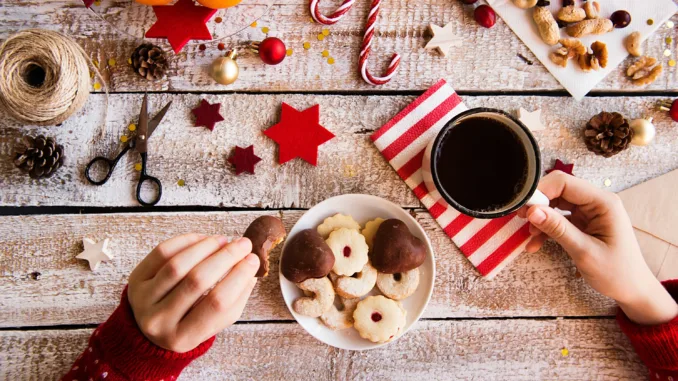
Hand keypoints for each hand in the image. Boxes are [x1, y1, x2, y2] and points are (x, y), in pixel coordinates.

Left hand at [127, 234, 259, 352]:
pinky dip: (186, 241)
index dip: (238, 278)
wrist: (149, 327)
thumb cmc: (189, 322)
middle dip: (225, 257)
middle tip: (243, 244)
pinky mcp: (136, 279)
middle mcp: (159, 321)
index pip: (216, 304)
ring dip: (206, 247)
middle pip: (197, 281)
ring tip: (223, 240)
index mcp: (183, 338)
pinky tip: (203, 239)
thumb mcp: (214, 322)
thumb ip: (236, 299)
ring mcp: (143, 299)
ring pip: (178, 264)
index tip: (253, 260)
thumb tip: (251, 267)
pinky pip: (162, 253)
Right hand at [519, 171, 677, 324]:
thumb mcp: (584, 251)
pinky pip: (559, 219)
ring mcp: (590, 212)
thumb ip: (558, 229)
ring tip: (529, 235)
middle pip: (559, 190)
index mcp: (603, 203)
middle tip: (520, 219)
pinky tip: (535, 244)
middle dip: (538, 204)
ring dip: (540, 218)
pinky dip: (546, 229)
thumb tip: (532, 211)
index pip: (565, 183)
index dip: (541, 191)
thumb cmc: (616, 272)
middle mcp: (596, 202)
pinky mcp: (584, 223)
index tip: (523, 208)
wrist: (632, 290)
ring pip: (556, 205)